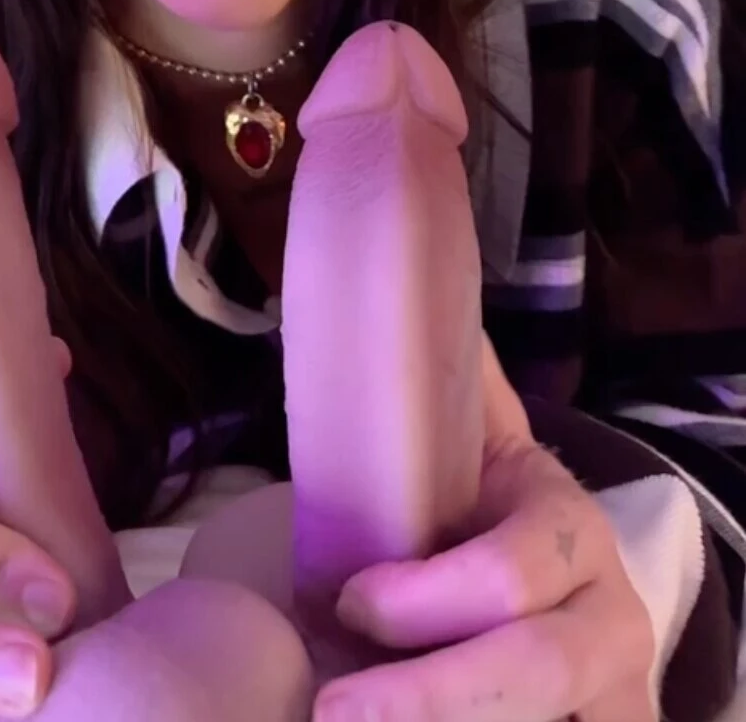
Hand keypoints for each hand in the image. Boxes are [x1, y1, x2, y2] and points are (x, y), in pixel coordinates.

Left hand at [314, 346, 655, 721]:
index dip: (430, 595)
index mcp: (572, 530)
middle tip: (333, 710)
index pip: (517, 569)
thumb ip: (444, 376)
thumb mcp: (469, 443)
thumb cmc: (477, 509)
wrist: (538, 584)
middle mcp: (612, 621)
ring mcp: (612, 696)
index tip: (347, 601)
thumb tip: (393, 268)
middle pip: (533, 669)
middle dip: (428, 694)